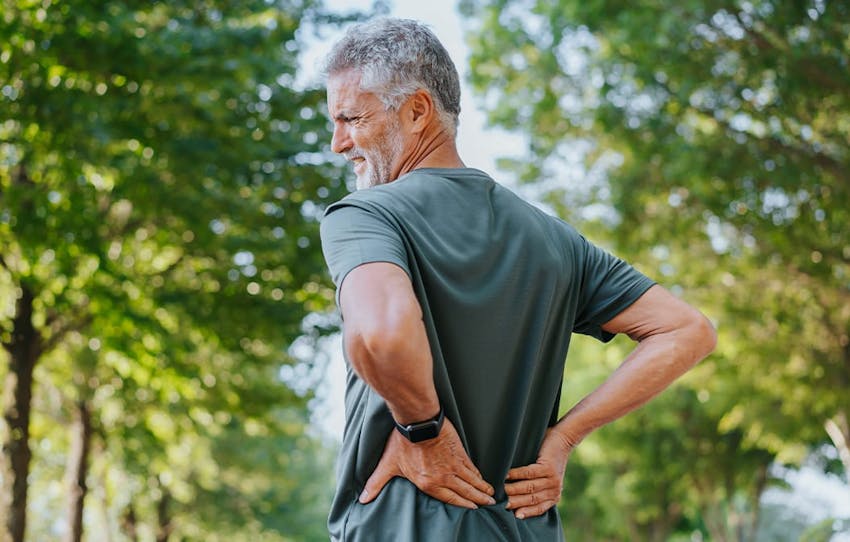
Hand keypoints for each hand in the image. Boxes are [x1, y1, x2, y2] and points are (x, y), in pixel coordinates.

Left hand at [359, 418, 495, 508]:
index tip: (472, 508)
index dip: (463, 504)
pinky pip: (472, 467)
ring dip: (482, 488)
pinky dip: (479, 474)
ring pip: (471, 481)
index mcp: (428, 484)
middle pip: (465, 492)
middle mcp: (443, 478)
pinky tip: (483, 476)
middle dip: (477, 499)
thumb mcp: (388, 465)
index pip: (450, 499)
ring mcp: (453, 465)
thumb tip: (363, 499)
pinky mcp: (459, 452)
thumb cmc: (402, 442)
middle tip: (488, 503)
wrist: (418, 421)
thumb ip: (376, 483)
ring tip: (491, 493)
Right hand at [504, 428, 573, 518]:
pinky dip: (515, 474)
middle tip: (500, 505)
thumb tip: (513, 497)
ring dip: (513, 490)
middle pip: (531, 499)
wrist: (563, 440)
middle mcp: (554, 490)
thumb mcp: (546, 478)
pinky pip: (529, 473)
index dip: (525, 512)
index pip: (538, 508)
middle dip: (515, 503)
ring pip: (529, 487)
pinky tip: (506, 475)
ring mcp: (552, 479)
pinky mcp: (548, 467)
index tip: (513, 516)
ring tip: (500, 490)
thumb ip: (535, 488)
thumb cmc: (549, 459)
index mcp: (553, 496)